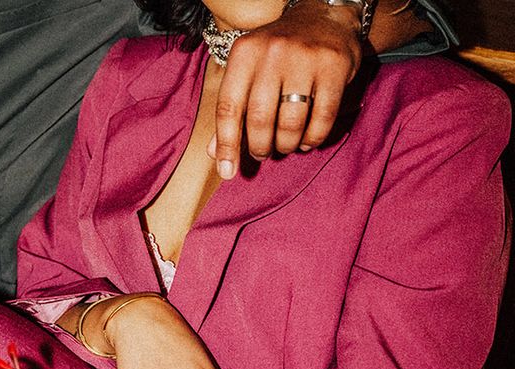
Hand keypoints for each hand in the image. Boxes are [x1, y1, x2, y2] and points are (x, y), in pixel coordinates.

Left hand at [211, 0, 363, 177]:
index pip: (228, 108)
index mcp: (245, 53)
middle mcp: (273, 52)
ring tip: (285, 145)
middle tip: (263, 153)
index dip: (227, 145)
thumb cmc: (277, 55)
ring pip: (291, 123)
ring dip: (286, 145)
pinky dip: (313, 138)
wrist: (324, 16)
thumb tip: (214, 153)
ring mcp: (305, 57)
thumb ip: (231, 109)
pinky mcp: (334, 66)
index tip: (227, 172)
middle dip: (260, 147)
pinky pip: (322, 118)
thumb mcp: (247, 71)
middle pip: (259, 119)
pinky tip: (307, 140)